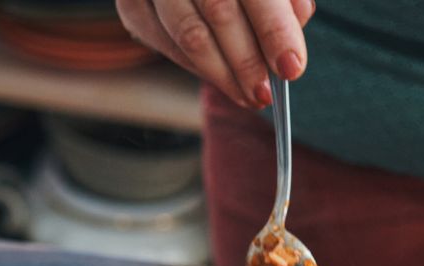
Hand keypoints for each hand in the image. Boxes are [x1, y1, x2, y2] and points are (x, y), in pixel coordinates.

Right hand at [115, 0, 314, 108]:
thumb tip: (291, 41)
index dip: (275, 30)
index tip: (291, 68)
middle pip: (219, 12)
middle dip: (247, 61)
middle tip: (265, 93)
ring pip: (189, 34)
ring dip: (223, 75)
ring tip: (249, 97)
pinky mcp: (132, 5)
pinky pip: (164, 44)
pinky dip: (197, 68)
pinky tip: (221, 79)